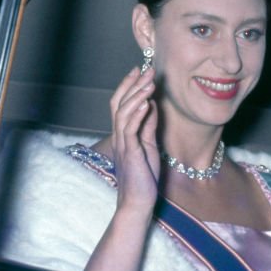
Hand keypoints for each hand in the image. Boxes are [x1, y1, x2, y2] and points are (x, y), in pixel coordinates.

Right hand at [109, 66, 159, 211]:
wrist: (138, 202)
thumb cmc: (144, 177)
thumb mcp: (149, 146)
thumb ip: (149, 126)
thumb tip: (151, 104)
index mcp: (123, 134)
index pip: (121, 104)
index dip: (129, 86)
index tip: (140, 70)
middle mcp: (119, 136)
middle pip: (119, 103)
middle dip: (133, 84)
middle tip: (146, 68)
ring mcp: (123, 144)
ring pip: (124, 113)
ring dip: (137, 95)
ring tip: (149, 81)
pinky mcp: (130, 153)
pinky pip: (131, 130)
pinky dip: (138, 114)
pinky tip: (147, 103)